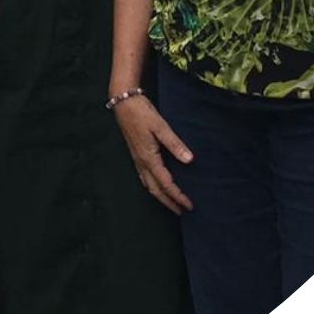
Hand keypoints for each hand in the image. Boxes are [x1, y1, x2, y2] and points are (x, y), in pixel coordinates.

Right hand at [112, 96, 193, 213]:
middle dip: (168, 202)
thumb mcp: (160, 126)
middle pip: (155, 189)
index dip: (178, 196)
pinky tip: (157, 184)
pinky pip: (144, 177)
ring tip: (172, 202)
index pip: (166, 183)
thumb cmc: (142, 113)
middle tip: (182, 211)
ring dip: (160, 196)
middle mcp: (141, 162)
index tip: (189, 205)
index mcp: (149, 158)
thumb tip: (189, 160)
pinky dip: (152, 186)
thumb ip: (174, 144)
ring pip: (148, 184)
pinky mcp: (135, 154)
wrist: (123, 102)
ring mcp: (137, 159)